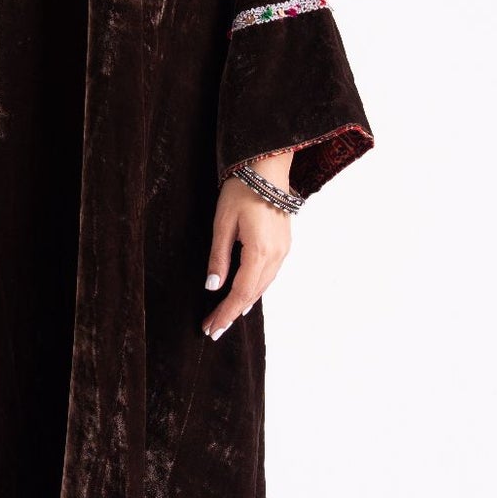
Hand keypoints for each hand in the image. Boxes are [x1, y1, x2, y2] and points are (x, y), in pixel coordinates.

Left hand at [202, 150, 293, 339]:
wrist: (267, 168)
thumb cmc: (241, 190)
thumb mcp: (222, 223)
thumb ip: (218, 257)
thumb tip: (212, 287)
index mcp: (260, 252)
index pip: (240, 292)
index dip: (225, 313)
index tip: (211, 328)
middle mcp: (276, 256)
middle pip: (252, 294)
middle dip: (232, 313)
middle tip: (213, 329)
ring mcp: (284, 251)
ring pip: (263, 287)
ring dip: (244, 304)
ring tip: (225, 317)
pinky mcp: (284, 245)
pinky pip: (269, 275)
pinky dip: (255, 289)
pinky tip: (245, 296)